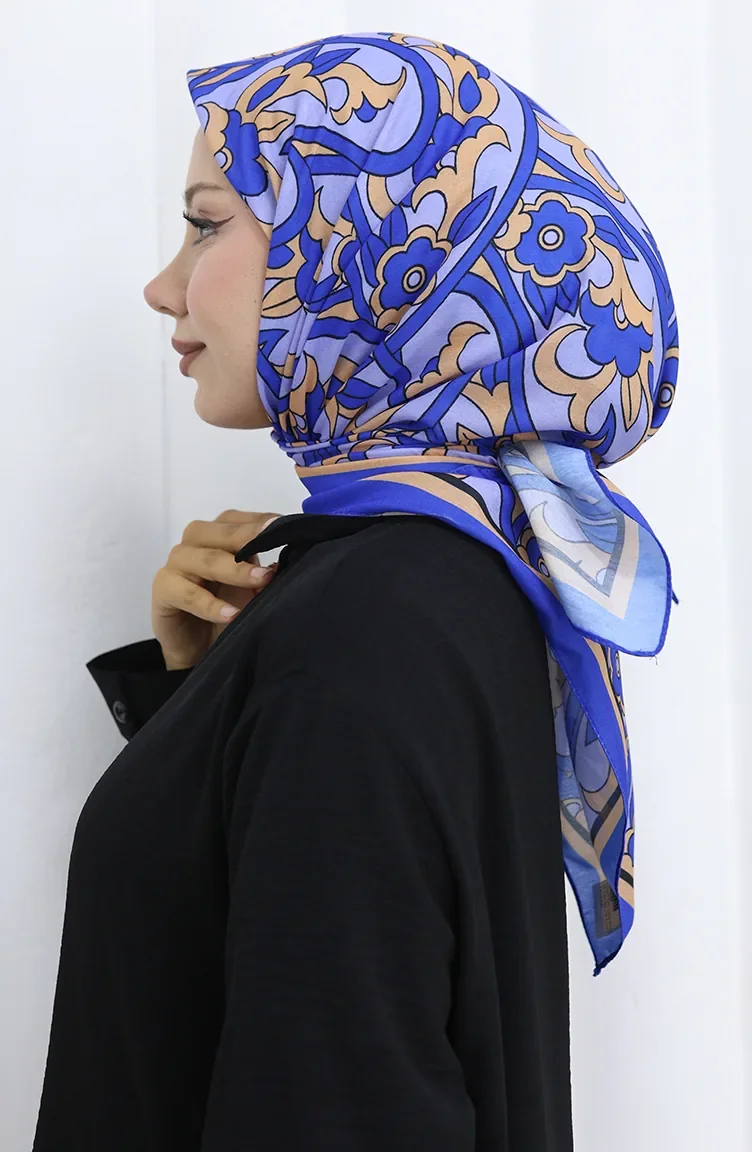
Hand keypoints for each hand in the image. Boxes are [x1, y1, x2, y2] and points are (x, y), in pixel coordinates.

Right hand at [151, 509, 281, 670]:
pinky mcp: (163, 590)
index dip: (259, 522)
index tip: (285, 526)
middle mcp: (194, 544)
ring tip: (261, 580)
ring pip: (203, 559)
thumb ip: (264, 575)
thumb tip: (284, 564)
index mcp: (216, 537)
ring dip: (234, 570)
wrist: (198, 648)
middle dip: (248, 538)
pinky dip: (210, 605)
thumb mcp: (250, 591)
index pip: (235, 520)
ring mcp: (176, 565)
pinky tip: (231, 614)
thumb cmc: (226, 610)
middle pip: (218, 533)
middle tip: (274, 541)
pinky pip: (186, 594)